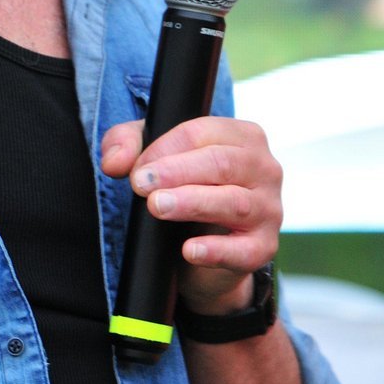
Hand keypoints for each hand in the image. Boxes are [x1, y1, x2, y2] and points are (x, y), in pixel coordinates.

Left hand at [100, 117, 283, 314]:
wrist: (203, 248)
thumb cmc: (182, 186)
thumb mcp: (152, 156)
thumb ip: (126, 144)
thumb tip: (114, 162)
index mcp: (243, 136)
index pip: (203, 132)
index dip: (166, 148)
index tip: (138, 168)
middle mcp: (264, 168)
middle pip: (221, 163)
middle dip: (177, 172)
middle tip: (142, 185)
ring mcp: (269, 209)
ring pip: (233, 202)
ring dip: (192, 203)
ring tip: (158, 207)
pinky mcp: (263, 248)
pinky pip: (243, 250)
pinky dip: (216, 251)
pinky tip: (189, 250)